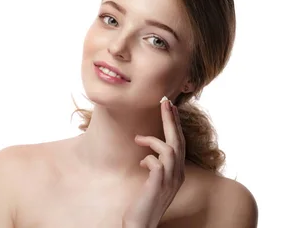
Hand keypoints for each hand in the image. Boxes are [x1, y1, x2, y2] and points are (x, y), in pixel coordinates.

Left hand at [122, 98, 185, 227]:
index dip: (175, 125)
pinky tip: (141, 163)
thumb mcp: (153, 181)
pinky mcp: (159, 186)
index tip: (170, 107)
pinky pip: (157, 164)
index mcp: (178, 172)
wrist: (141, 224)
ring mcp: (170, 181)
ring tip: (138, 139)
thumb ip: (155, 167)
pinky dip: (148, 158)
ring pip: (170, 150)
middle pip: (178, 141)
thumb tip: (147, 155)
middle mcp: (178, 175)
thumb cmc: (144, 202)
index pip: (179, 143)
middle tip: (165, 102)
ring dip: (153, 140)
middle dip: (171, 120)